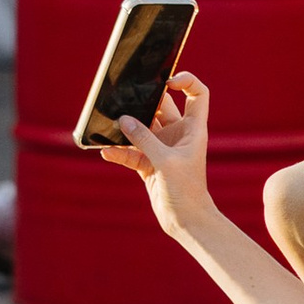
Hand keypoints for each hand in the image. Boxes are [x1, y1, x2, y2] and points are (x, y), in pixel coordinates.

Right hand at [101, 68, 215, 237]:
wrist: (185, 221)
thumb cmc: (186, 190)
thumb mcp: (165, 161)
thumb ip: (144, 139)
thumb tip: (123, 120)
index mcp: (192, 129)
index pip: (197, 94)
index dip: (186, 82)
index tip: (167, 81)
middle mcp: (178, 135)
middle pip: (162, 108)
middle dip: (144, 102)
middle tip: (127, 99)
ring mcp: (162, 149)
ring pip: (141, 129)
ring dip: (127, 128)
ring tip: (111, 124)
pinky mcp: (148, 164)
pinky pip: (130, 152)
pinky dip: (119, 151)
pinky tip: (106, 151)